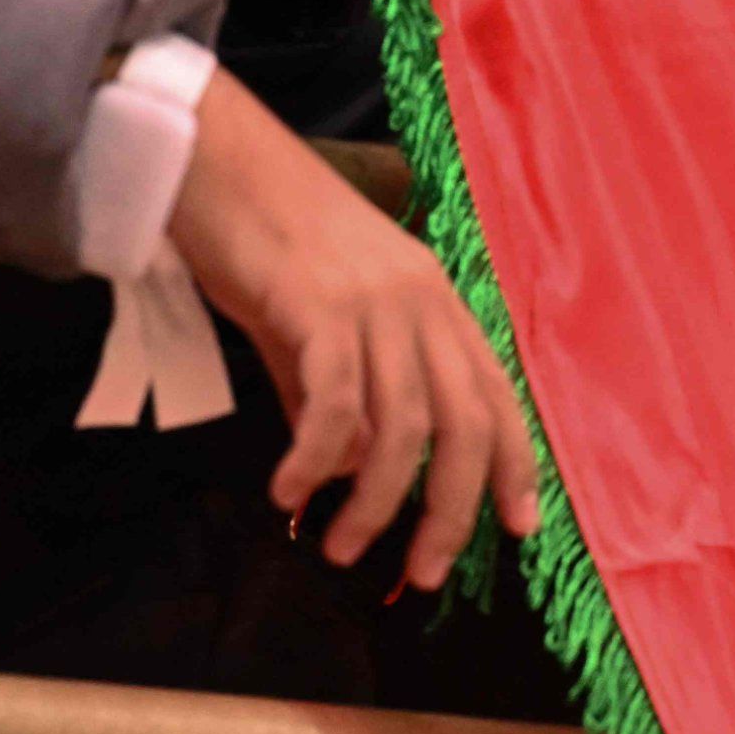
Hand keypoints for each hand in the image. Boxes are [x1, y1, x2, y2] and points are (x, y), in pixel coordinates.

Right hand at [168, 69, 541, 589]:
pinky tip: (291, 493)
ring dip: (378, 500)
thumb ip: (345, 395)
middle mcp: (420, 301)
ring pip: (403, 423)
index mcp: (435, 301)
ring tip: (341, 545)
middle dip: (450, 509)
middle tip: (420, 573)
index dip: (515, 464)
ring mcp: (374, 301)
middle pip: (463, 422)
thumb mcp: (321, 322)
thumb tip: (352, 474)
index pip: (495, 393)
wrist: (216, 160)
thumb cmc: (268, 240)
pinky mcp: (318, 304)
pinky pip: (335, 400)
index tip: (519, 527)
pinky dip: (318, 457)